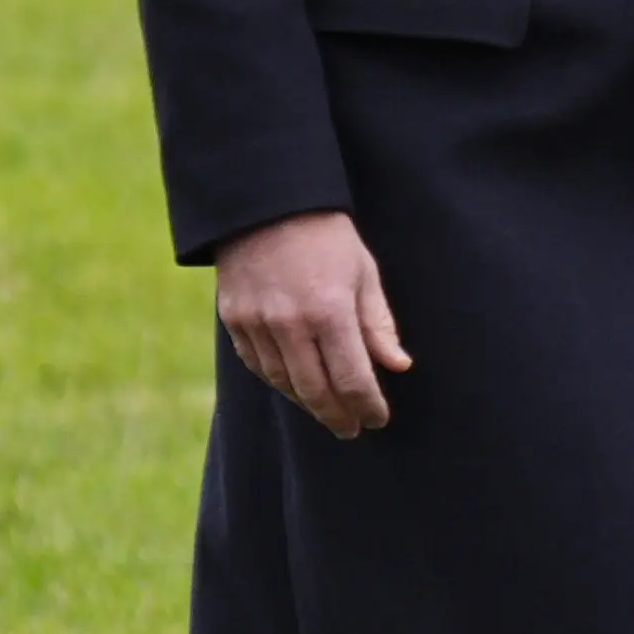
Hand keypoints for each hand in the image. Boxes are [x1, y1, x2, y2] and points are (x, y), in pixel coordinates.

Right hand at [215, 209, 413, 437]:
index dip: (367, 406)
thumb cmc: (326, 236)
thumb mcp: (363, 272)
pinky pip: (257, 365)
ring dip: (308, 404)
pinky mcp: (234, 320)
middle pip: (316, 391)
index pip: (352, 379)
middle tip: (351, 429)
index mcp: (330, 310)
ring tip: (327, 411)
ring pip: (284, 383)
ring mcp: (257, 323)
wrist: (267, 203)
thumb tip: (398, 366)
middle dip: (338, 416)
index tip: (377, 419)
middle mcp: (291, 323)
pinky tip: (295, 386)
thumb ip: (378, 324)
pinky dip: (279, 381)